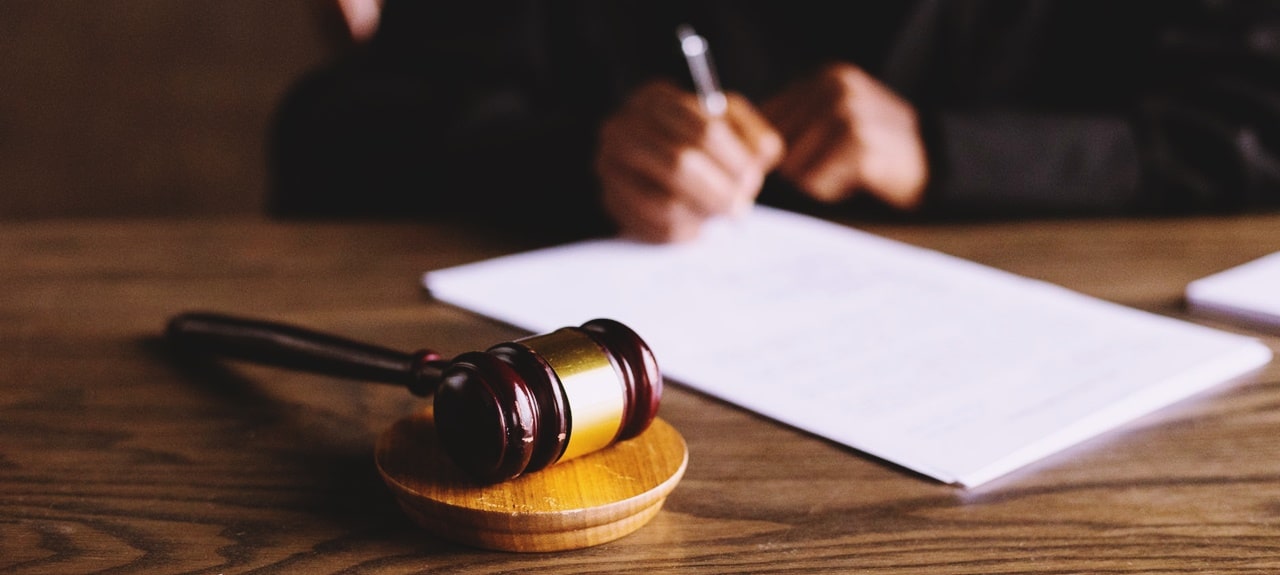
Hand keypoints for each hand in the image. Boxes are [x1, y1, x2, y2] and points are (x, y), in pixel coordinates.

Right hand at [596, 80, 783, 242]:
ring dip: (703, 215)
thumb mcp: (732, 126)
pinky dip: (685, 232)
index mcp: (656, 99)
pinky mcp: (610, 200)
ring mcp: (610, 166)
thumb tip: (757, 161)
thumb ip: (754, 137)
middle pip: (681, 164)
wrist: (656, 161)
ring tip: (717, 214)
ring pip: (666, 203)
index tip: (751, 179)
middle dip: (719, 192)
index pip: (705, 130)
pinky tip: (697, 226)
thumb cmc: (702, 142)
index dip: (735, 161)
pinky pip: (653, 228)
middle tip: (739, 208)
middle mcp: (623, 128)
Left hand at [762, 63, 927, 209]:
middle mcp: (835, 87)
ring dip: (816, 180)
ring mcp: (847, 114)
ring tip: (847, 170)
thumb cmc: (878, 147)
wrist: (939, 161)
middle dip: (797, 166)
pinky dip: (832, 190)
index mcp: (825, 76)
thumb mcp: (838, 116)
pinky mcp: (858, 146)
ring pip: (793, 167)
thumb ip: (796, 121)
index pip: (765, 116)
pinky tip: (858, 180)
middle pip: (775, 145)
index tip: (794, 161)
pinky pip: (815, 183)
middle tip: (834, 165)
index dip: (771, 149)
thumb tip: (743, 147)